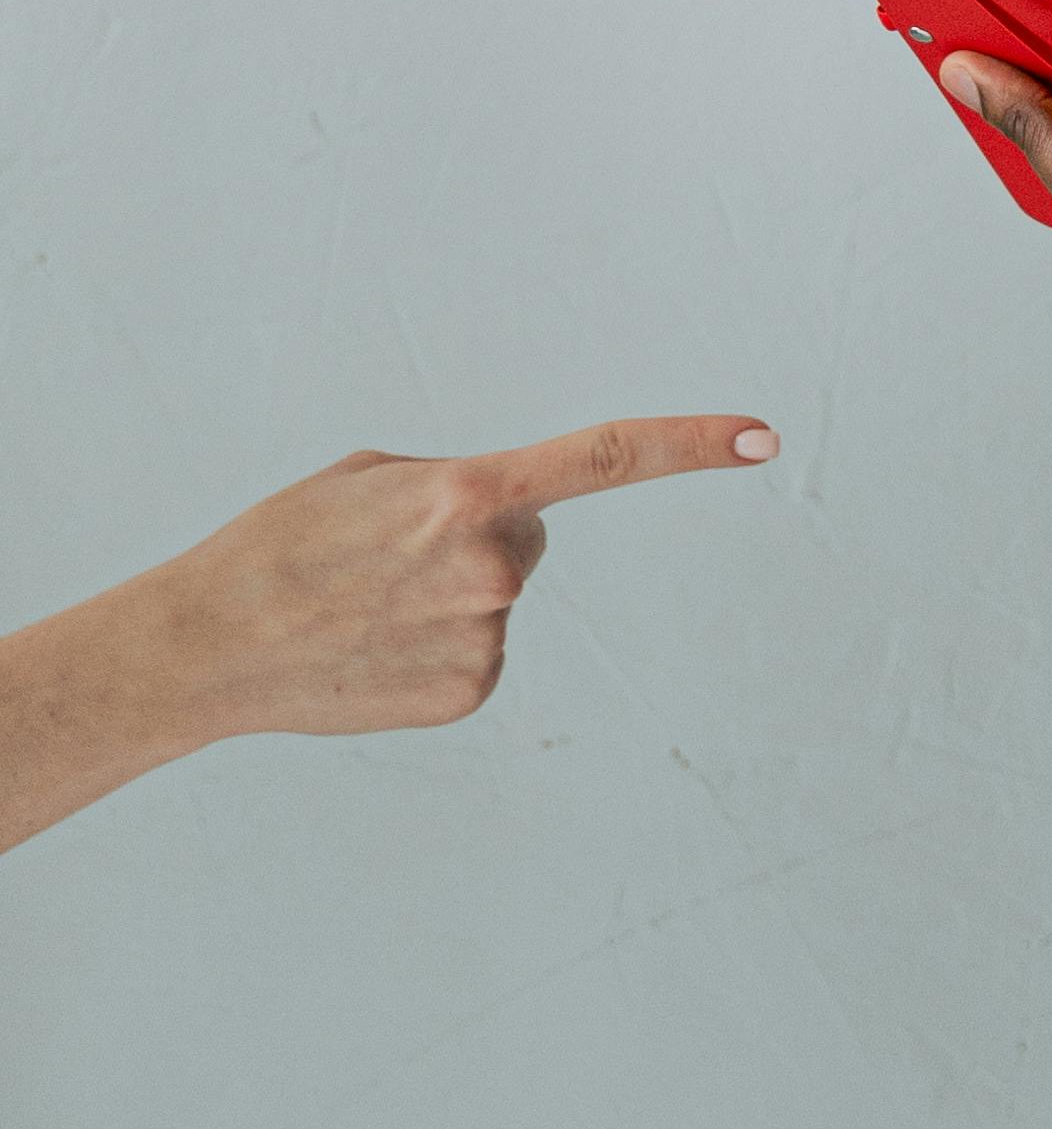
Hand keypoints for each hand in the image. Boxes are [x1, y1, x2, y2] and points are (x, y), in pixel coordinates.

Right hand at [0, 415, 781, 849]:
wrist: (211, 644)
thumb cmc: (282, 543)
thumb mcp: (371, 476)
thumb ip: (461, 483)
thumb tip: (520, 521)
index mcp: (469, 494)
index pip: (607, 458)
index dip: (691, 444)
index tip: (763, 436)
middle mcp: (494, 566)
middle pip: (528, 534)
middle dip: (476, 533)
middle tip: (386, 554)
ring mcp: (488, 637)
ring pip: (498, 596)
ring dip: (449, 594)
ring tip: (365, 605)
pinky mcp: (475, 691)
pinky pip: (479, 648)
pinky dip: (436, 645)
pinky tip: (375, 649)